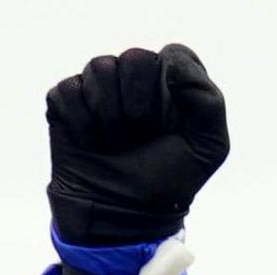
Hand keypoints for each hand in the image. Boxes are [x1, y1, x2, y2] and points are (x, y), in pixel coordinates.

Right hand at [45, 44, 230, 247]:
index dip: (172, 83)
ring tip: (114, 140)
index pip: (175, 54)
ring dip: (108, 111)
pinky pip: (68, 89)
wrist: (121, 218)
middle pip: (135, 58)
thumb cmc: (167, 183)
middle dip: (138, 101)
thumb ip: (208, 101)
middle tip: (138, 133)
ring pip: (99, 67)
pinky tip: (90, 142)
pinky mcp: (67, 105)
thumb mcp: (207, 148)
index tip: (170, 120)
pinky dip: (80, 119)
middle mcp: (136, 83)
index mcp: (172, 88)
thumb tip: (172, 64)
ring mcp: (100, 92)